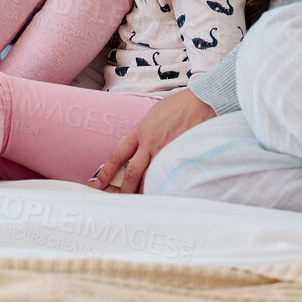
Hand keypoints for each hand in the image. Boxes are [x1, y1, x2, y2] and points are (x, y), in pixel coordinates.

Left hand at [91, 89, 215, 194]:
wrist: (203, 101)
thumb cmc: (180, 105)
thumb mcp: (154, 114)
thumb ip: (144, 132)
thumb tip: (139, 147)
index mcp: (141, 131)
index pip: (118, 155)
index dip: (106, 172)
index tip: (98, 183)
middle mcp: (151, 143)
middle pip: (132, 173)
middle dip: (124, 190)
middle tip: (120, 200)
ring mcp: (167, 152)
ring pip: (151, 179)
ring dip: (146, 190)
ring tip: (143, 199)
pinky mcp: (181, 157)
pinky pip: (169, 177)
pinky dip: (165, 186)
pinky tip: (164, 192)